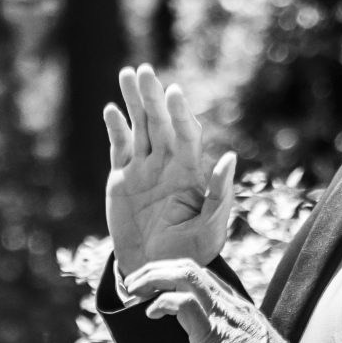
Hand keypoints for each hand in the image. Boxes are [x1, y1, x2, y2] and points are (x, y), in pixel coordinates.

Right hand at [105, 64, 235, 276]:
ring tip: (127, 74)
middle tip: (145, 71)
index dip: (180, 113)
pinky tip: (111, 110)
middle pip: (160, 122)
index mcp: (189, 171)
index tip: (174, 93)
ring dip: (133, 102)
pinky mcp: (121, 179)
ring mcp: (143, 169)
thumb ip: (219, 194)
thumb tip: (230, 157)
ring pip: (138, 127)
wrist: (156, 271)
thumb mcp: (211, 228)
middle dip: (152, 97)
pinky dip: (115, 128)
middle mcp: (167, 163)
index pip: (186, 133)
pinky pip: (118, 148)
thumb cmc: (191, 252)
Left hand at [124, 259, 290, 342]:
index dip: (173, 272)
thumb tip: (214, 339)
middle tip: (133, 283)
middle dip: (156, 269)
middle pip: (188, 267)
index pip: (201, 273)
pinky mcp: (211, 330)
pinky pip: (182, 303)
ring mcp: (220, 312)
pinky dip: (161, 303)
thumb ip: (230, 332)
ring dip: (153, 278)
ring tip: (133, 291)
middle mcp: (228, 300)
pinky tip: (150, 314)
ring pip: (183, 275)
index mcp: (235, 303)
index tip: (153, 282)